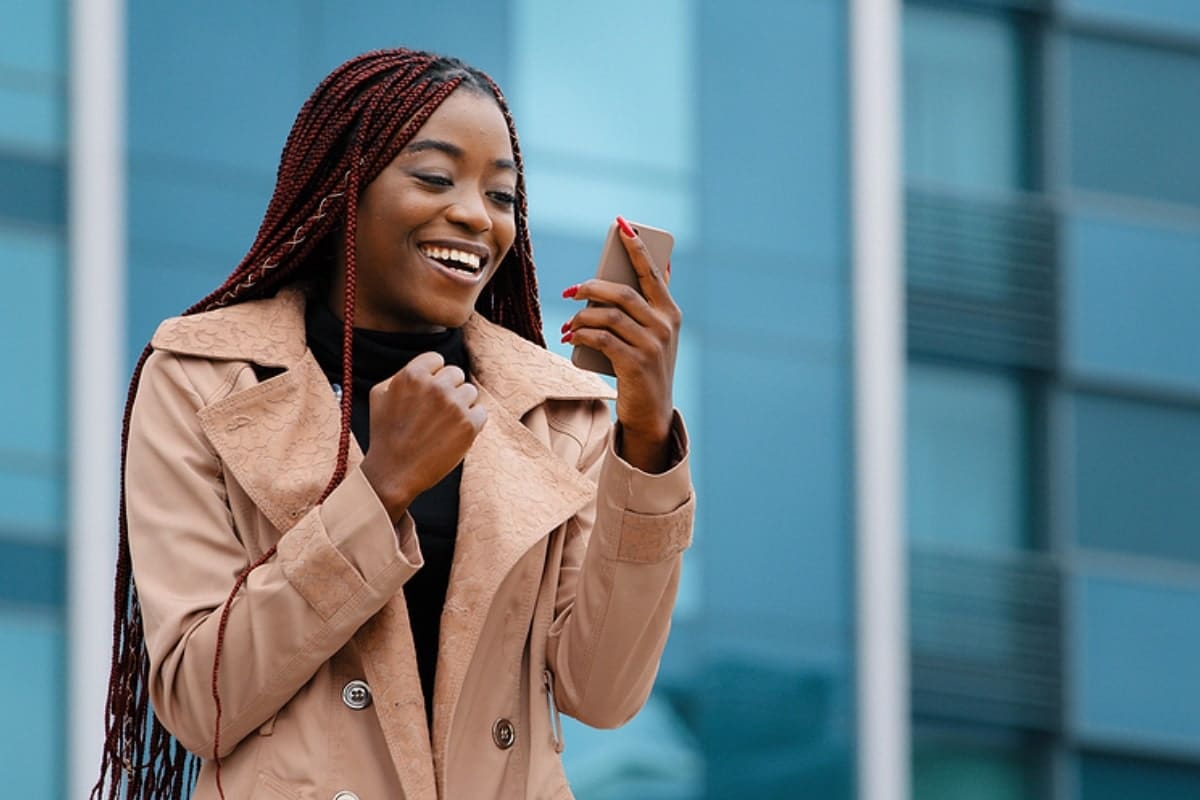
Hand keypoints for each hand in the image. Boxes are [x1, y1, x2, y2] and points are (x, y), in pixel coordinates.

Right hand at [359, 351, 486, 520]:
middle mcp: (436, 387)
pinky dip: (471, 422)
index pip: (437, 360)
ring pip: (470, 392)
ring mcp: (455, 406)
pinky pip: (481, 412)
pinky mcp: (469, 425)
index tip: (427, 394)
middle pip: (456, 374)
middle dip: (447, 390)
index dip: (433, 377)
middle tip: (434, 413)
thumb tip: (427, 367)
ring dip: (460, 406)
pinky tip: (453, 434)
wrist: (393, 473)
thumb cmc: (385, 434)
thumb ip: (403, 374)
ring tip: (442, 425)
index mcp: (413, 375)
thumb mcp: (380, 395)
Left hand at [562, 217, 680, 472]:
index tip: (621, 225)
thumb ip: (646, 306)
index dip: (636, 247)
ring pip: (609, 316)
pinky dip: (582, 335)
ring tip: (568, 324)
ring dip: (582, 317)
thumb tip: (642, 270)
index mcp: (670, 312)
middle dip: (592, 287)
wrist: (651, 412)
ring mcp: (652, 345)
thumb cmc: (645, 366)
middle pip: (623, 293)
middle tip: (571, 291)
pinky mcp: (636, 364)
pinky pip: (602, 339)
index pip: (652, 272)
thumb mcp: (652, 335)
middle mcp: (665, 325)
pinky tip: (570, 336)